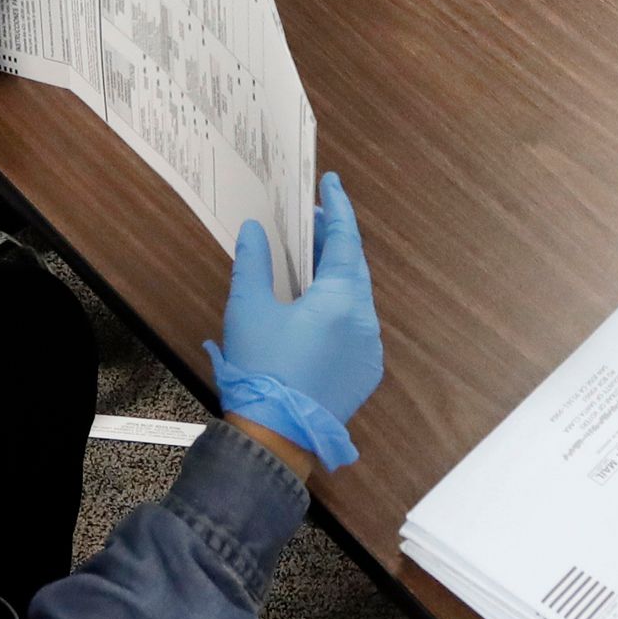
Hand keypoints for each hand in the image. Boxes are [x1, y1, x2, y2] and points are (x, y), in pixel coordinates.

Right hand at [206, 173, 381, 472]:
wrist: (276, 437)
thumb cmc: (261, 368)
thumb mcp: (248, 309)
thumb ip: (253, 263)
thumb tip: (253, 229)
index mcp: (341, 299)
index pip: (345, 239)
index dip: (338, 208)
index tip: (330, 181)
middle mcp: (365, 320)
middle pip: (354, 267)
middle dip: (333, 239)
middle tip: (309, 218)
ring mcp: (369, 349)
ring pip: (356, 297)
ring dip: (335, 274)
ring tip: (307, 259)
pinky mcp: (365, 372)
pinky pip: (356, 325)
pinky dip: (339, 305)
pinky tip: (314, 305)